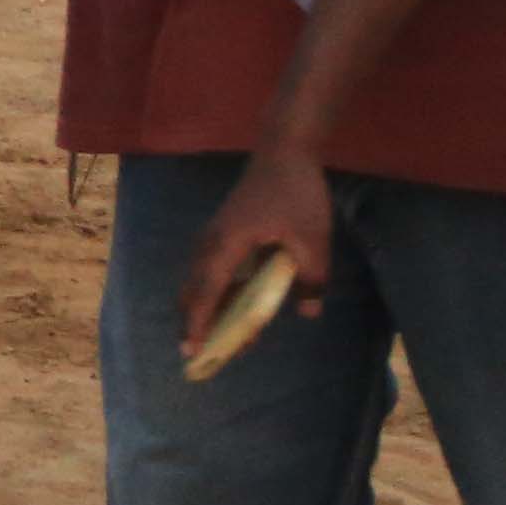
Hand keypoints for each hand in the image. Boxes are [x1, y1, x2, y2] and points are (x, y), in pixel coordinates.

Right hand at [178, 149, 335, 357]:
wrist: (284, 152)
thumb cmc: (297, 194)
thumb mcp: (314, 240)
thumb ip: (311, 279)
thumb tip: (307, 312)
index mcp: (228, 245)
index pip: (206, 291)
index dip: (197, 322)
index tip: (192, 350)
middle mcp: (211, 242)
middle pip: (193, 288)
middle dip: (195, 321)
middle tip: (202, 352)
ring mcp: (214, 235)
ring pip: (199, 279)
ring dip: (205, 307)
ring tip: (219, 333)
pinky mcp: (223, 232)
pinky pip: (210, 268)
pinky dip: (213, 290)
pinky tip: (232, 302)